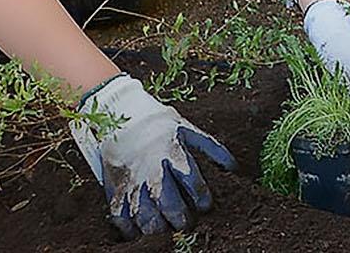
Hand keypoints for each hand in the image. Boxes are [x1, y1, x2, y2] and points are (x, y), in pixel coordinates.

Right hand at [69, 74, 234, 237]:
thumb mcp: (188, 130)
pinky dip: (129, 229)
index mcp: (171, 152)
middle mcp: (150, 168)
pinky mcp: (115, 187)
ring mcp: (131, 180)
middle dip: (179, 217)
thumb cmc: (160, 126)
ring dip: (156, 227)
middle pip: (166, 200)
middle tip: (187, 224)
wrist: (121, 117)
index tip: (206, 206)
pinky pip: (119, 216)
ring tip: (166, 230)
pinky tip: (140, 232)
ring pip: (142, 213)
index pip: (191, 179)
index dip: (201, 196)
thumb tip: (234, 168)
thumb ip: (212, 148)